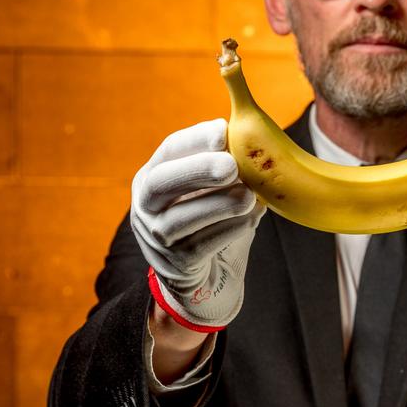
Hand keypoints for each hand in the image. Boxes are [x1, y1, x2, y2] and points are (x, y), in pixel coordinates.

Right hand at [131, 118, 264, 328]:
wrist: (210, 276)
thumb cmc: (213, 220)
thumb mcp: (213, 189)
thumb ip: (226, 165)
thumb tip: (259, 139)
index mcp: (153, 176)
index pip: (169, 150)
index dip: (195, 139)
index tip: (223, 130)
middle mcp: (147, 206)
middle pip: (161, 182)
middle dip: (197, 169)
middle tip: (231, 165)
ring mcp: (158, 237)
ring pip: (180, 218)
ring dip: (218, 204)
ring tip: (249, 195)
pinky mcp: (177, 264)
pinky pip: (201, 245)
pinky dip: (229, 229)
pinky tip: (251, 218)